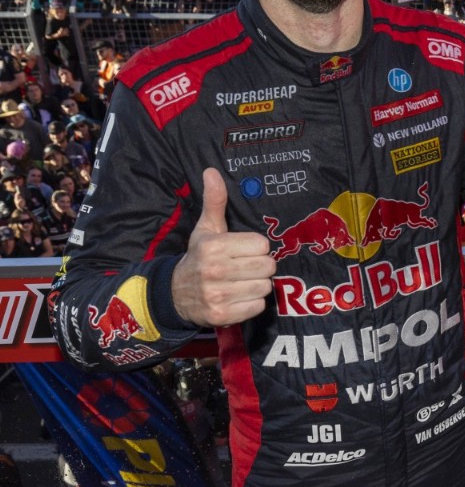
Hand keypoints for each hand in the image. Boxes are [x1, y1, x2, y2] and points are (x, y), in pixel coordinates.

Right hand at [171, 168, 274, 327]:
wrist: (175, 294)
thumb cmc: (198, 257)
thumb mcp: (206, 228)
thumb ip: (215, 201)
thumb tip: (212, 171)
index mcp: (213, 247)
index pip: (262, 245)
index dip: (256, 248)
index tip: (243, 251)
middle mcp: (215, 271)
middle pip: (267, 266)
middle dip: (260, 267)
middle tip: (245, 267)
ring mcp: (218, 295)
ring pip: (264, 287)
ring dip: (257, 285)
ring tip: (241, 282)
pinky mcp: (222, 315)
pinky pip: (257, 307)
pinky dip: (252, 304)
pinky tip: (239, 297)